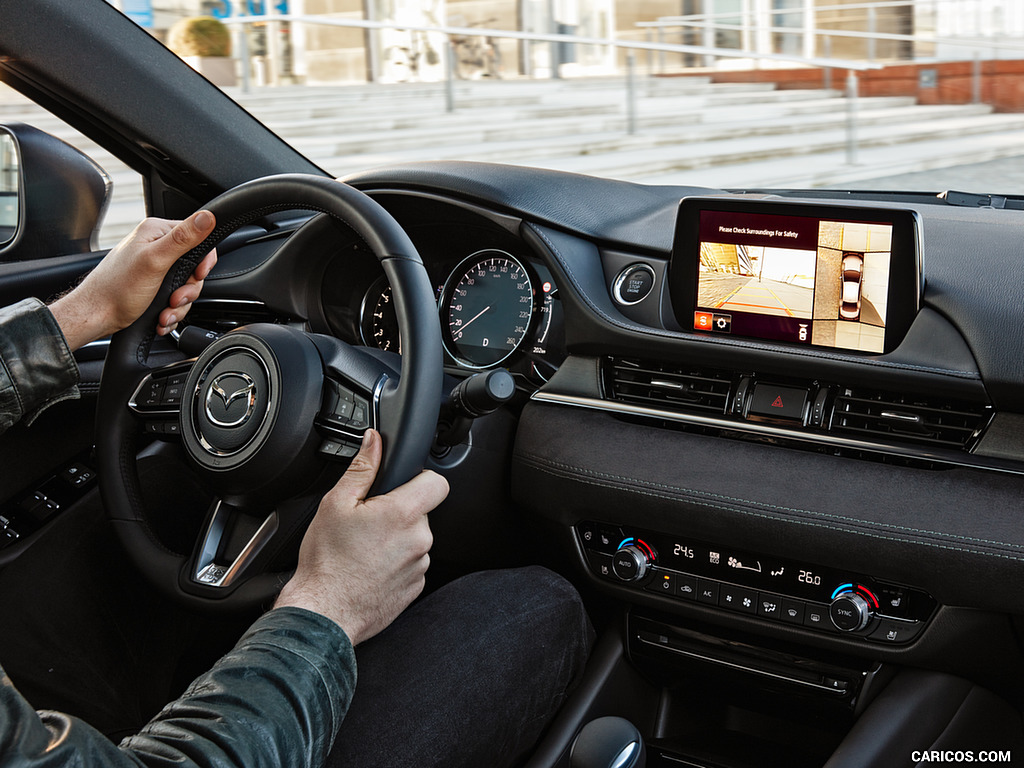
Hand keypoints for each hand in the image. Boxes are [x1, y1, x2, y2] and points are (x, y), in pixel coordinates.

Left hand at [49, 210, 217, 350]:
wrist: (97, 315)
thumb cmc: (116, 289)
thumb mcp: (155, 261)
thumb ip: (183, 238)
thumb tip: (208, 216)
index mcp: (157, 232)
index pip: (198, 237)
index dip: (203, 261)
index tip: (196, 275)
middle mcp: (157, 247)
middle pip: (195, 267)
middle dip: (188, 290)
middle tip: (174, 298)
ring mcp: (156, 268)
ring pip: (187, 287)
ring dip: (179, 305)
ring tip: (164, 312)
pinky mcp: (154, 286)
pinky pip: (176, 298)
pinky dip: (172, 311)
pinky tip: (161, 315)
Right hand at [274, 430, 448, 645]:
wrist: (325, 612)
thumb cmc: (327, 563)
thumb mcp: (336, 504)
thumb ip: (362, 468)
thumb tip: (374, 441)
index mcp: (403, 513)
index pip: (437, 482)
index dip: (419, 478)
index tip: (400, 486)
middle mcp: (419, 539)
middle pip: (421, 511)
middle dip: (399, 511)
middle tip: (367, 522)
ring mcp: (420, 565)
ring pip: (415, 538)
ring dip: (397, 538)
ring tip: (365, 548)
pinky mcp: (416, 586)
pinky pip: (411, 563)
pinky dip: (395, 562)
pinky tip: (369, 566)